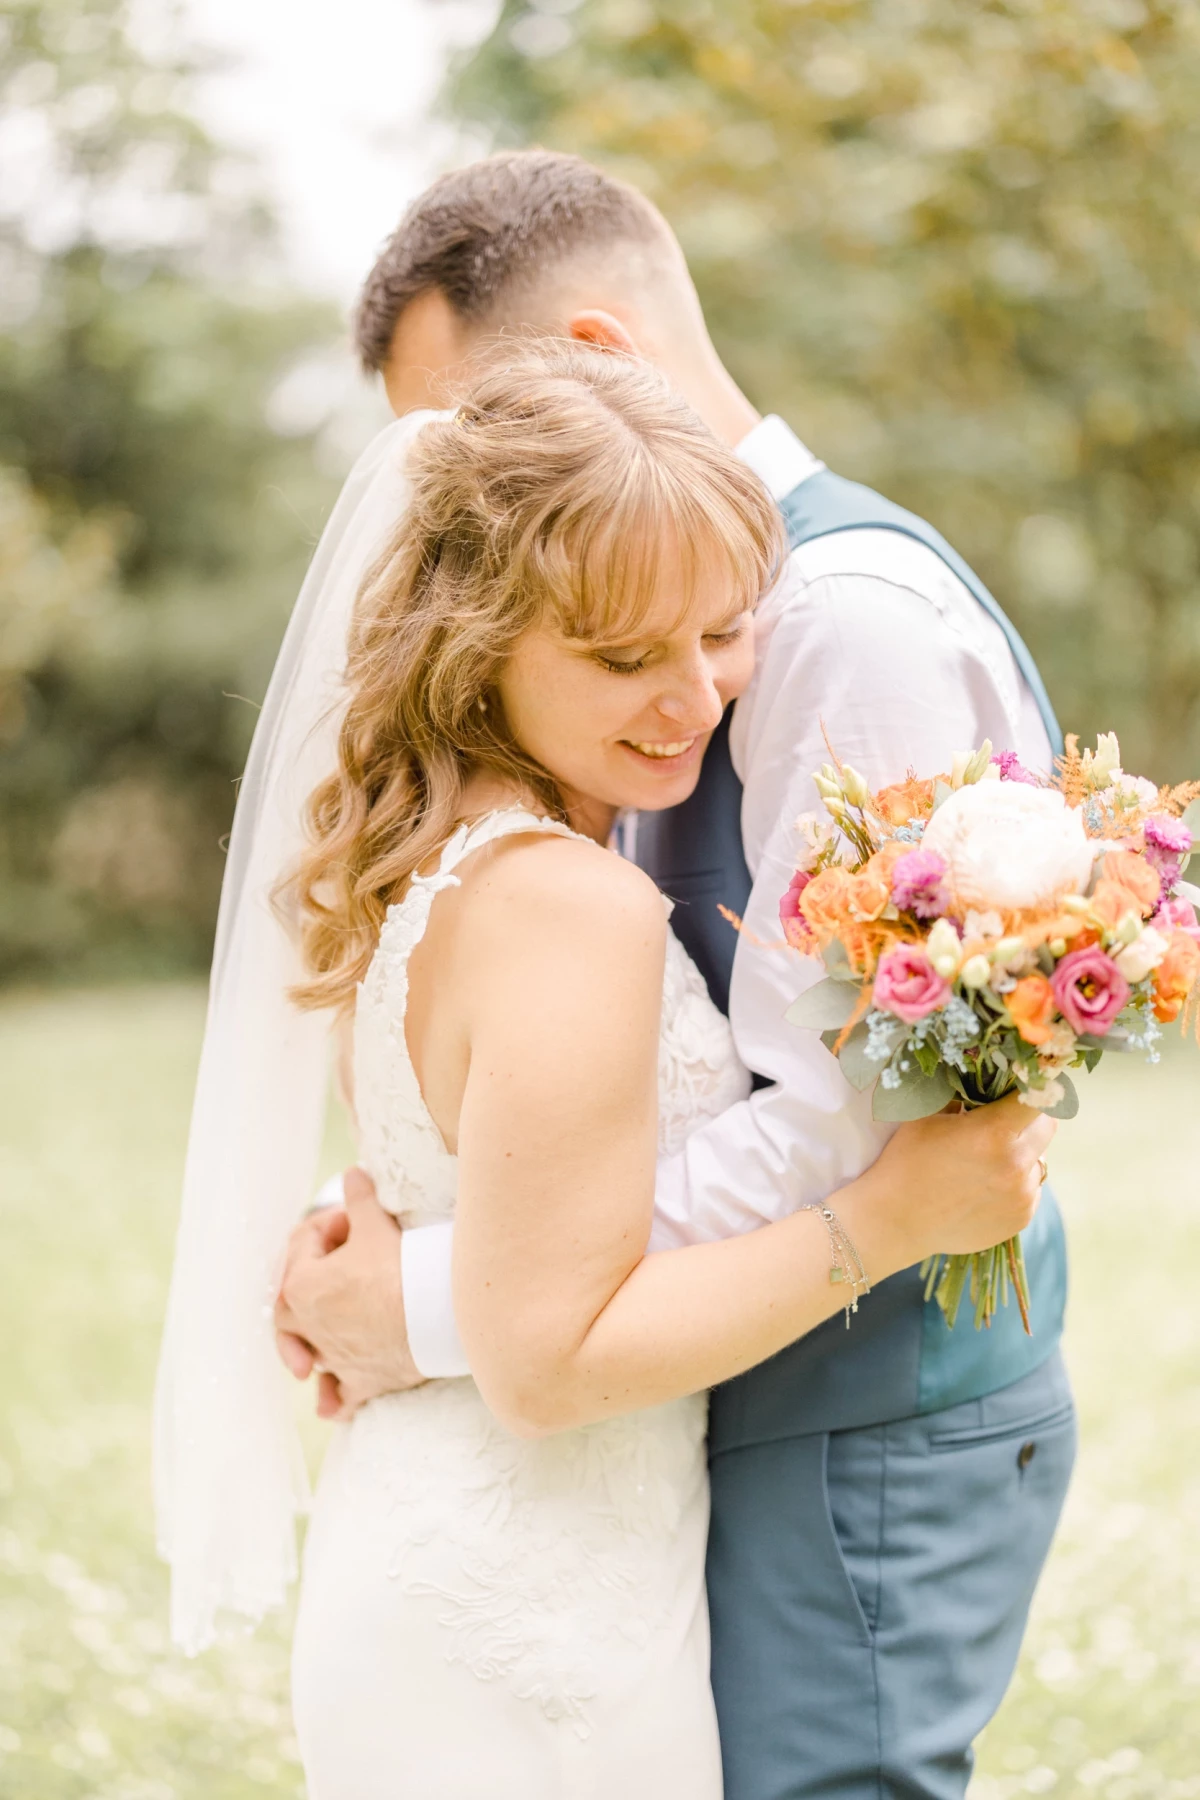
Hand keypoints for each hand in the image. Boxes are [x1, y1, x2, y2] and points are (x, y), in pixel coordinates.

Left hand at [274, 1167, 425, 1419]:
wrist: (435, 1316)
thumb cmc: (400, 1268)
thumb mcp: (376, 1224)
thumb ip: (359, 1198)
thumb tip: (354, 1174)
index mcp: (300, 1286)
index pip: (303, 1244)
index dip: (329, 1223)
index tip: (355, 1218)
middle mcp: (307, 1326)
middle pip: (289, 1304)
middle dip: (308, 1279)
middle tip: (341, 1260)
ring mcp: (332, 1357)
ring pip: (306, 1351)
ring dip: (310, 1340)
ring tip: (328, 1316)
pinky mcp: (359, 1381)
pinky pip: (337, 1396)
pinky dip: (330, 1396)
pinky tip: (325, 1399)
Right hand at [859, 1094, 1055, 1269]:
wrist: (896, 1221)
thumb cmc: (907, 1161)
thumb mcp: (928, 1115)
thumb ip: (962, 1093)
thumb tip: (984, 1073)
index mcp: (994, 1132)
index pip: (1038, 1096)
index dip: (1031, 1087)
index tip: (1019, 1086)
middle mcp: (1016, 1165)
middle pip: (1048, 1126)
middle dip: (1029, 1118)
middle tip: (1002, 1121)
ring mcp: (1022, 1195)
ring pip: (1040, 1159)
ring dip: (1022, 1153)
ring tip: (986, 1161)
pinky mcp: (1021, 1218)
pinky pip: (1031, 1189)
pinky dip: (1016, 1183)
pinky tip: (984, 1187)